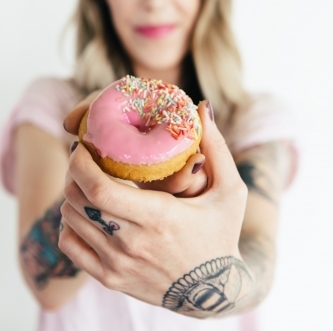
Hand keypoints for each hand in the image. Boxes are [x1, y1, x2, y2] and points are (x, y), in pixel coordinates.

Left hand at [59, 101, 252, 316]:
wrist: (215, 291)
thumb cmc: (222, 234)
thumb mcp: (230, 190)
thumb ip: (216, 146)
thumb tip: (204, 106)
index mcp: (158, 218)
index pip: (98, 188)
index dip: (80, 162)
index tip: (82, 145)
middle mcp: (131, 244)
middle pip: (77, 200)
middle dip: (73, 171)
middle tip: (84, 156)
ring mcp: (117, 264)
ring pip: (70, 219)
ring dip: (72, 193)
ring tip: (88, 179)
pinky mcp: (110, 278)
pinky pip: (70, 245)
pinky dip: (70, 223)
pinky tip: (88, 210)